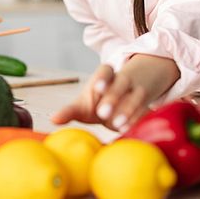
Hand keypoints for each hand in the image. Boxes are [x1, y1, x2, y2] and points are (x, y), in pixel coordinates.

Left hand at [51, 54, 179, 131]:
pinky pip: (144, 110)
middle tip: (102, 113)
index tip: (97, 88)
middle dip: (112, 97)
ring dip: (127, 111)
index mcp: (106, 75)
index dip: (103, 79)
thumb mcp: (84, 103)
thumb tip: (52, 119)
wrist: (131, 93)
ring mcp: (137, 91)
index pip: (106, 71)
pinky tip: (129, 129)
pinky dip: (137, 120)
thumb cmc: (100, 100)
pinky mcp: (147, 105)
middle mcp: (123, 80)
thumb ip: (69, 111)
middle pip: (120, 84)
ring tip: (116, 125)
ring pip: (135, 97)